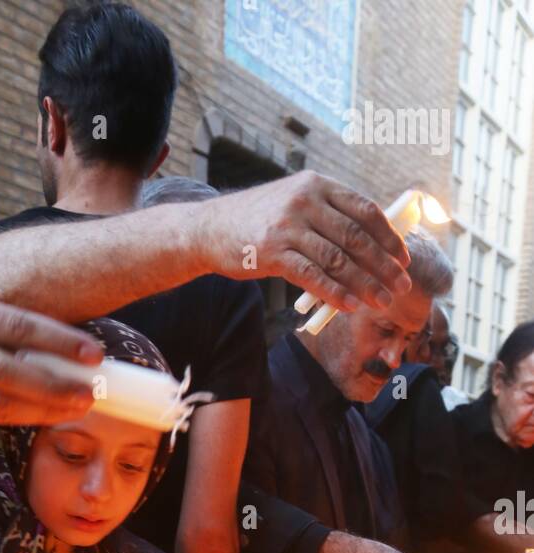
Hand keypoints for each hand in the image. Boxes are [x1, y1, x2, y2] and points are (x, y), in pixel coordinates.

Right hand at [0, 295, 102, 427]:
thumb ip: (14, 333)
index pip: (17, 325)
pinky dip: (23, 418)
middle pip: (7, 369)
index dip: (59, 341)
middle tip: (88, 394)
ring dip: (44, 408)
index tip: (93, 355)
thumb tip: (73, 354)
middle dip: (53, 385)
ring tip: (76, 408)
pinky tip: (48, 415)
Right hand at [198, 171, 410, 312]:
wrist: (211, 229)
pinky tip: (351, 306)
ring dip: (366, 284)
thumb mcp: (295, 203)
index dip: (389, 237)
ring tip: (383, 301)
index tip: (404, 259)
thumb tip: (370, 243)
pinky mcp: (273, 252)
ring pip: (339, 259)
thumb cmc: (259, 221)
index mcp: (317, 185)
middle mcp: (306, 201)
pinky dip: (336, 293)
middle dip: (384, 265)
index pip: (365, 210)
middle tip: (402, 287)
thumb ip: (328, 215)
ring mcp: (289, 226)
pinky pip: (313, 276)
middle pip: (357, 237)